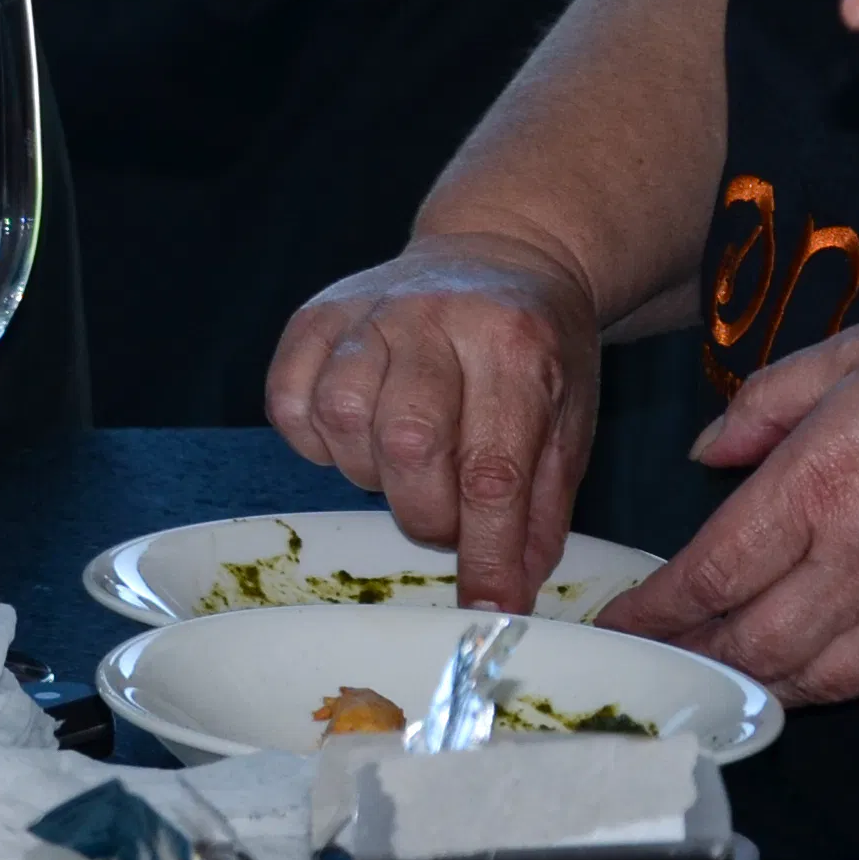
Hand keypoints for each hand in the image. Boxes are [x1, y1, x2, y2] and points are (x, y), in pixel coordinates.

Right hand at [264, 230, 600, 611]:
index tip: (489, 608)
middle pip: (407, 445)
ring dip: (371, 474)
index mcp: (515, 344)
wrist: (498, 252)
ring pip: (340, 423)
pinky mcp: (313, 315)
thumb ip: (539, 507)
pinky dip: (317, 442)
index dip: (487, 552)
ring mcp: (365, 310)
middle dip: (425, 513)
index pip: (492, 469)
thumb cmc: (538, 350)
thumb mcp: (568, 422)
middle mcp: (433, 318)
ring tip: (404, 466)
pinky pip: (290, 403)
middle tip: (446, 520)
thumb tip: (506, 590)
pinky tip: (358, 437)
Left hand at [596, 320, 858, 700]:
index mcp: (821, 484)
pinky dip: (845, 684)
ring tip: (723, 678)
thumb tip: (705, 452)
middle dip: (697, 659)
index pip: (713, 571)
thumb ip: (763, 405)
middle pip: (758, 638)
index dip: (657, 610)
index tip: (618, 625)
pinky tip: (818, 672)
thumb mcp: (848, 356)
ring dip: (765, 683)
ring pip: (824, 673)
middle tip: (656, 662)